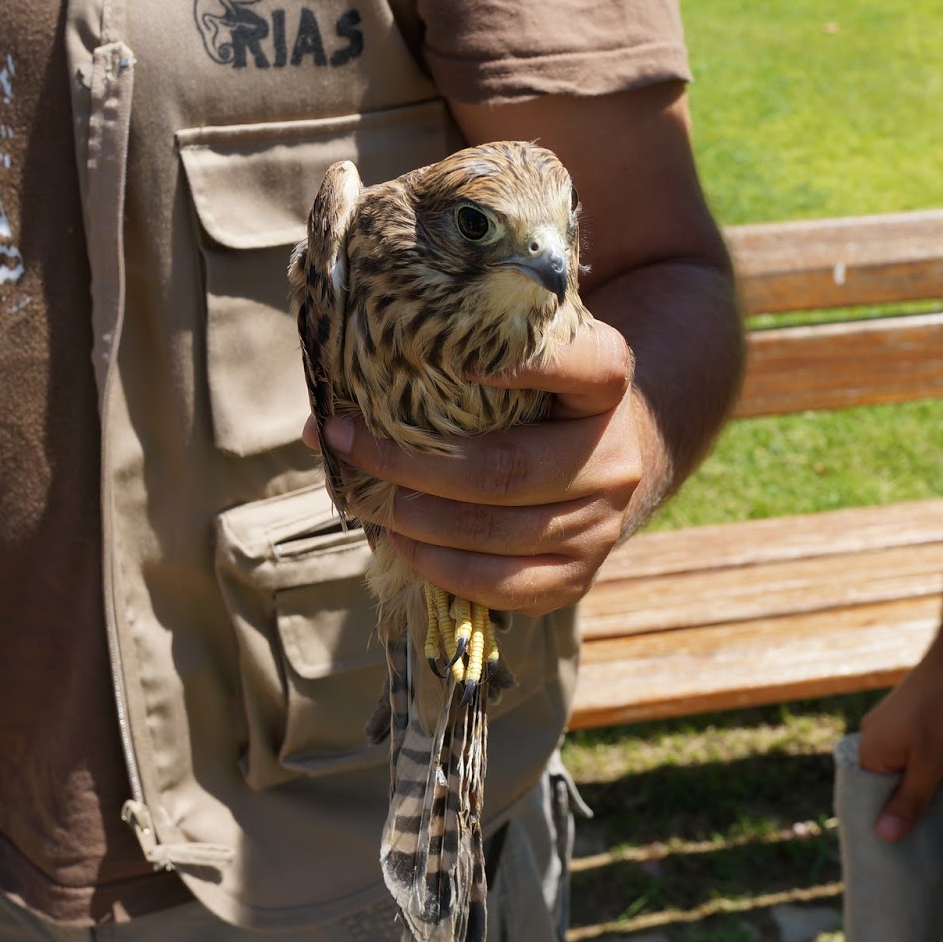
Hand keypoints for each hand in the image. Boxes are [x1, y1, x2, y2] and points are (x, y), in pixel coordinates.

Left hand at [304, 318, 641, 616]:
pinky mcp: (579, 577)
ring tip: (360, 497)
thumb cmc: (534, 402)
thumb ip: (452, 366)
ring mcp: (602, 524)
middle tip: (345, 444)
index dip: (523, 363)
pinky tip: (404, 543)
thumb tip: (327, 421)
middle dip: (407, 462)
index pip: (586, 364)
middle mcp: (615, 457)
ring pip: (491, 531)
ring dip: (410, 518)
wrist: (597, 463)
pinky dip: (440, 567)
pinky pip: (501, 585)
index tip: (450, 357)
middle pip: (503, 469)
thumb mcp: (518, 364)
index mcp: (607, 385)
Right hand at [857, 640, 942, 841]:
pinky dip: (925, 766)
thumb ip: (909, 799)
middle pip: (882, 784)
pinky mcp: (911, 715)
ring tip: (940, 806)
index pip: (864, 799)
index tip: (901, 847)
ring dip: (919, 784)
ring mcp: (891, 723)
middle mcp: (872, 734)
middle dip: (903, 805)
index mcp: (868, 748)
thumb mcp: (932, 762)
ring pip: (900, 768)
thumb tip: (883, 836)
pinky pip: (911, 751)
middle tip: (927, 833)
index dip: (882, 822)